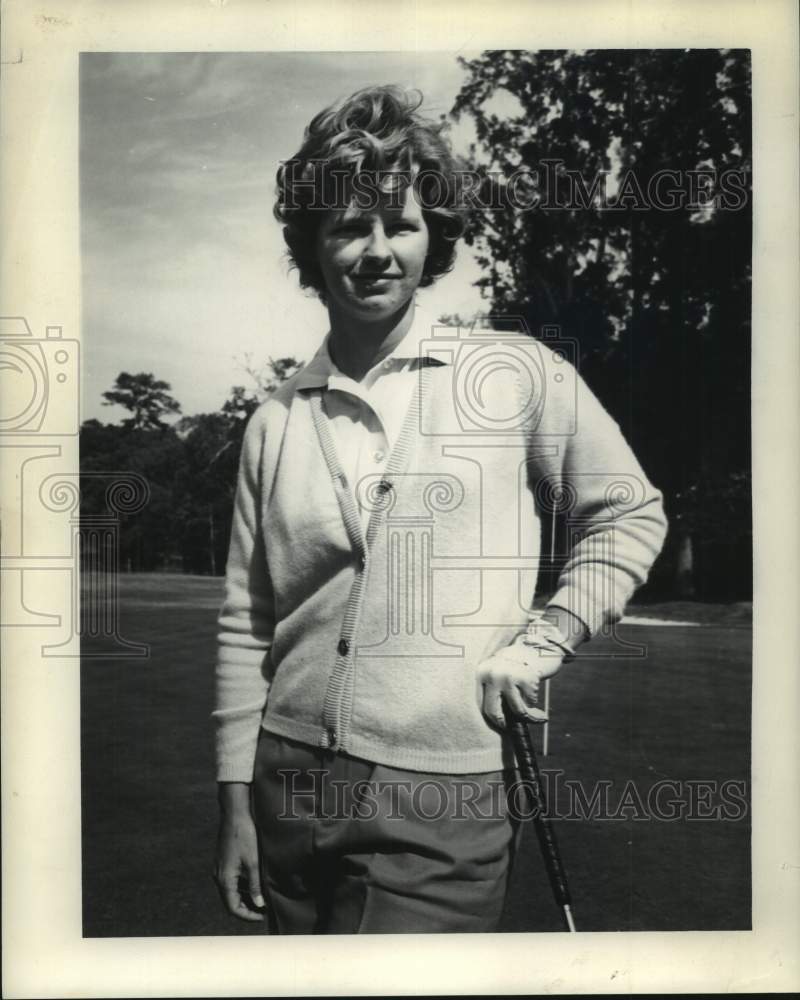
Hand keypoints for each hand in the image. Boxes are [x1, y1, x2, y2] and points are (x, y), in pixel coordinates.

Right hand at [214, 784, 265, 922]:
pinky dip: (241, 887)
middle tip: (263, 910)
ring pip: (230, 892)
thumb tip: (259, 905)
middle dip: (246, 908)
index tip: (263, 916)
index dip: (248, 916)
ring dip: (244, 897)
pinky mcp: (222, 862)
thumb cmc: (245, 837)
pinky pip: (230, 881)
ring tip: (261, 898)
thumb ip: (255, 885)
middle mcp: (218, 877)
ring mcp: (219, 869)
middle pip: (230, 902)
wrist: (234, 815)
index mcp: (224, 879)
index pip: (233, 908)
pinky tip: (254, 884)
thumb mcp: (253, 863)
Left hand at [477, 641, 565, 728]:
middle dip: (507, 726)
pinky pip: (531, 701)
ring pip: (517, 710)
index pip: (483, 705)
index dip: (495, 720)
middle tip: (518, 729)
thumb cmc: (520, 663)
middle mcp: (491, 674)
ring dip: (531, 717)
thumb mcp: (501, 673)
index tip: (506, 727)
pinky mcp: (525, 678)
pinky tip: (537, 691)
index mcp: (482, 673)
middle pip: (493, 713)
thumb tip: (500, 723)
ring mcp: (508, 676)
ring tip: (540, 717)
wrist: (540, 643)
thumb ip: (496, 692)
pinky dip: (536, 701)